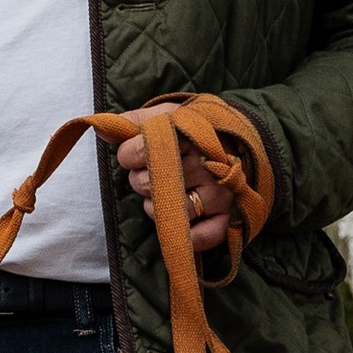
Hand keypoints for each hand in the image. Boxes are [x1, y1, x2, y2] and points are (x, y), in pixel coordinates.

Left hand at [114, 126, 244, 260]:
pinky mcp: (229, 217)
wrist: (248, 137)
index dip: (129, 154)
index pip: (136, 152)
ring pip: (164, 212)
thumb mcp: (170, 114)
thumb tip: (104, 132)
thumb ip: (136, 121)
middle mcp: (205, 165)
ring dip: (156, 206)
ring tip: (168, 193)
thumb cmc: (199, 128)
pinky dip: (186, 236)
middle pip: (144, 183)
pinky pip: (200, 238)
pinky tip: (182, 222)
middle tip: (156, 173)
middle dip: (141, 179)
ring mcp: (219, 194)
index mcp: (188, 135)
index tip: (136, 152)